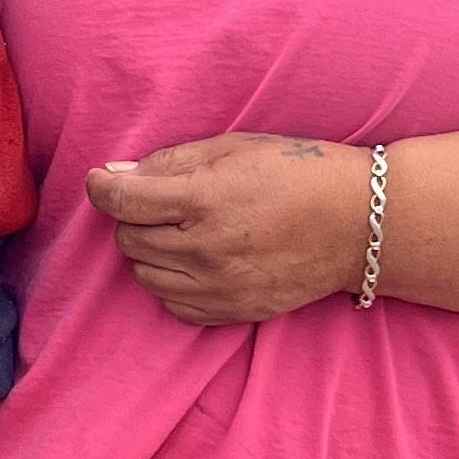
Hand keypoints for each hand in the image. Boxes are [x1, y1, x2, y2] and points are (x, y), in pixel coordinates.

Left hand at [86, 137, 371, 325]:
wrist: (358, 223)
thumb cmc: (298, 171)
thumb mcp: (234, 148)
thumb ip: (170, 162)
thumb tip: (115, 175)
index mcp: (205, 199)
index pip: (123, 201)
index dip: (102, 187)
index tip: (100, 181)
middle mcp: (207, 248)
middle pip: (128, 239)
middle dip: (135, 217)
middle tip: (162, 201)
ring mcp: (220, 285)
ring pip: (145, 275)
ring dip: (151, 251)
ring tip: (184, 230)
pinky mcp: (233, 311)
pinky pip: (173, 305)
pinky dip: (172, 283)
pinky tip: (196, 260)